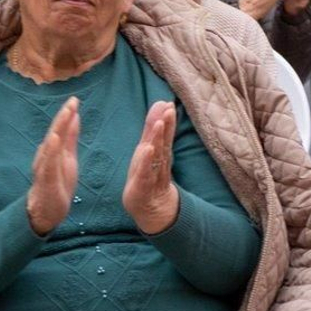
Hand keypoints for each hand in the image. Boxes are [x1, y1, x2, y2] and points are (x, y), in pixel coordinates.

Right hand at [26, 98, 80, 236]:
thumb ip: (70, 137)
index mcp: (55, 150)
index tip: (75, 99)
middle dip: (63, 116)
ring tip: (65, 115)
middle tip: (73, 101)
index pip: (60, 129)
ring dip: (57, 129)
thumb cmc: (57, 181)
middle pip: (55, 133)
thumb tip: (74, 116)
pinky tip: (54, 140)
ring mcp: (45, 167)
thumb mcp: (68, 156)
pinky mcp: (46, 180)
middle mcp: (47, 156)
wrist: (46, 210)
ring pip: (50, 145)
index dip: (67, 114)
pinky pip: (48, 164)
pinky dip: (50, 151)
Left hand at [124, 101, 179, 233]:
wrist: (152, 208)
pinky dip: (146, 161)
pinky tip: (148, 149)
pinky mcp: (143, 187)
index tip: (168, 103)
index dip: (167, 121)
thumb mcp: (149, 151)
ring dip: (159, 140)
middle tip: (168, 109)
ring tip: (160, 124)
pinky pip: (145, 173)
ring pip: (157, 156)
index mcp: (158, 153)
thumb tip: (162, 103)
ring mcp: (152, 175)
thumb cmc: (148, 176)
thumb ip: (153, 129)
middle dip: (166, 126)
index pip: (164, 136)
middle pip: (163, 143)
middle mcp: (158, 162)